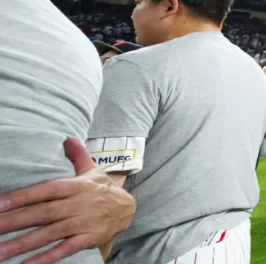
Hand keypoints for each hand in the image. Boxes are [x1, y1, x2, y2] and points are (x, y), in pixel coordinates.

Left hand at [0, 138, 135, 263]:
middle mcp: (79, 204)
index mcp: (77, 186)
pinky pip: (66, 249)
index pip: (47, 190)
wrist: (128, 209)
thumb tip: (67, 138)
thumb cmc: (101, 189)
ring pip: (50, 233)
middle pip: (43, 213)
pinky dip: (47, 258)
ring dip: (23, 243)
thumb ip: (77, 155)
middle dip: (15, 221)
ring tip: (1, 251)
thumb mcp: (92, 170)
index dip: (23, 196)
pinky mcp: (89, 239)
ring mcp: (84, 223)